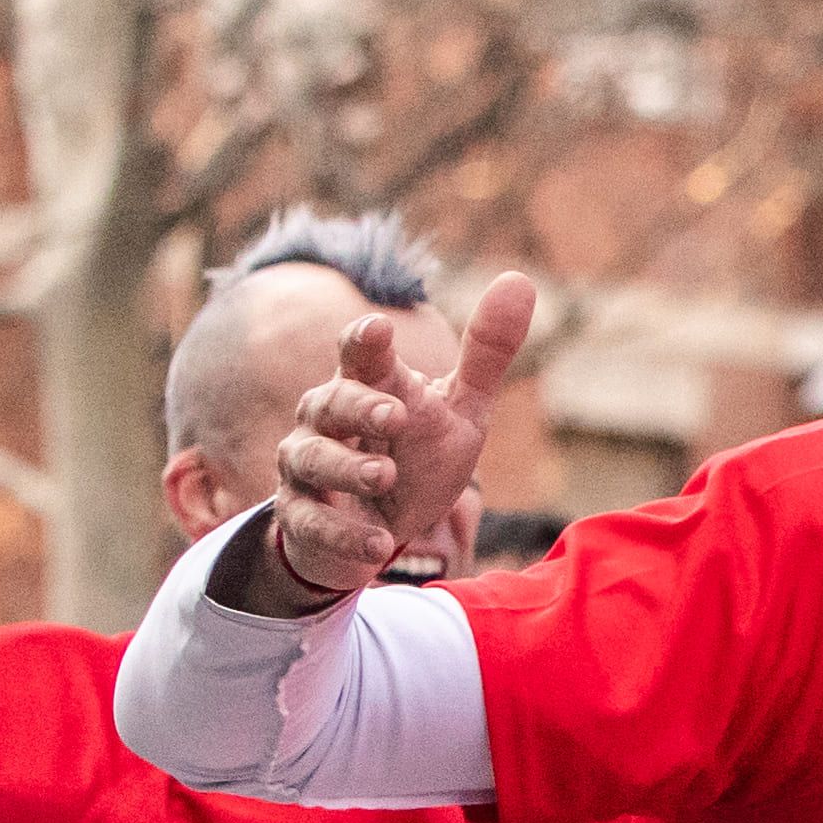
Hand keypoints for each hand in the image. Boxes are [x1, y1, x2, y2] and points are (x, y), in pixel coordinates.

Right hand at [252, 273, 536, 617]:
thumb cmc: (415, 456)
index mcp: (365, 386)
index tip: (376, 328)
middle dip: (360, 406)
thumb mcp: (459, 408)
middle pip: (331, 402)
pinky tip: (376, 543)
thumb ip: (486, 354)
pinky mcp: (302, 519)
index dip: (363, 342)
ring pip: (312, 459)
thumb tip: (520, 279)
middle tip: (396, 414)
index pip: (358, 355)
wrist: (377, 529)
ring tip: (387, 476)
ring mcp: (307, 469)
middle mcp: (326, 421)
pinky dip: (343, 533)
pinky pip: (313, 524)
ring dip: (349, 467)